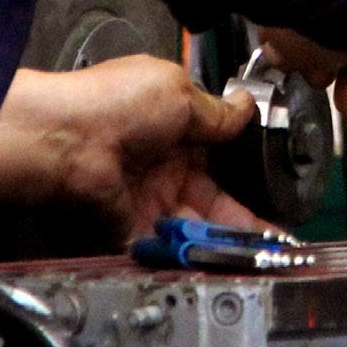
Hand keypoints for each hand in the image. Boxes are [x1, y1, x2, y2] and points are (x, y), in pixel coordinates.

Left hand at [0, 56, 262, 240]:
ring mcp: (151, 197)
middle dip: (249, 214)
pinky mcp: (139, 227)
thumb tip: (245, 106)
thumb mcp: (177, 91)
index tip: (278, 187)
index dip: (249, 170)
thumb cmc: (111, 103)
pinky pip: (178, 245)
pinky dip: (205, 252)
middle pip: (216, 196)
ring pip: (203, 224)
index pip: (220, 153)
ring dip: (235, 237)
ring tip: (269, 248)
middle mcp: (162, 163)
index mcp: (172, 124)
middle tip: (281, 230)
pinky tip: (235, 255)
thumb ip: (216, 111)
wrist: (65, 141)